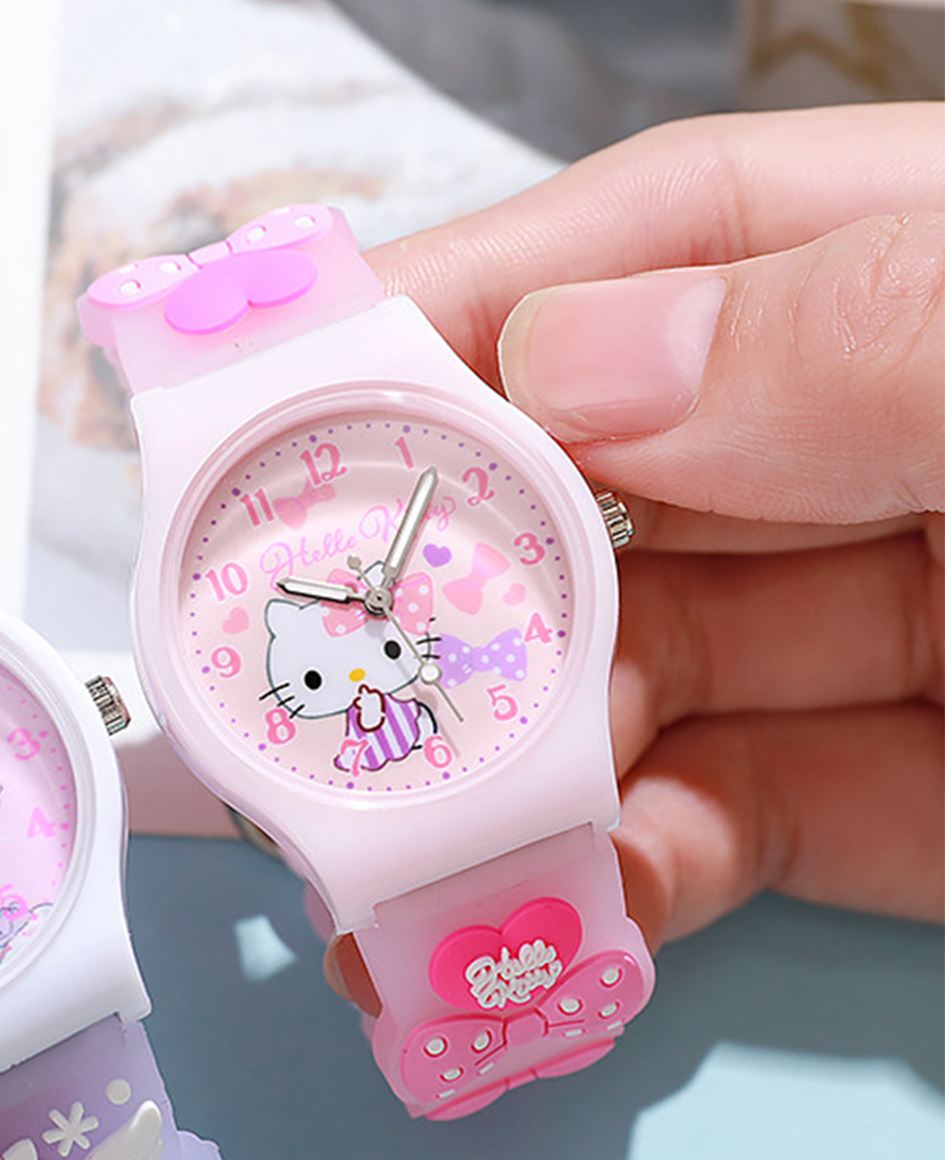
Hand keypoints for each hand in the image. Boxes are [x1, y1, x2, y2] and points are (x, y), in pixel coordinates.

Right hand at [330, 103, 942, 1008]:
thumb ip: (881, 327)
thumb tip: (577, 371)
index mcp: (938, 272)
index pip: (644, 259)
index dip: (449, 318)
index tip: (280, 399)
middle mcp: (899, 440)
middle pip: (602, 496)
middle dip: (443, 586)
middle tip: (306, 681)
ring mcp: (915, 627)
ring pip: (645, 680)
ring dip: (518, 766)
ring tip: (404, 851)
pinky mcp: (941, 806)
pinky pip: (743, 822)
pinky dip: (643, 867)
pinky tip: (582, 899)